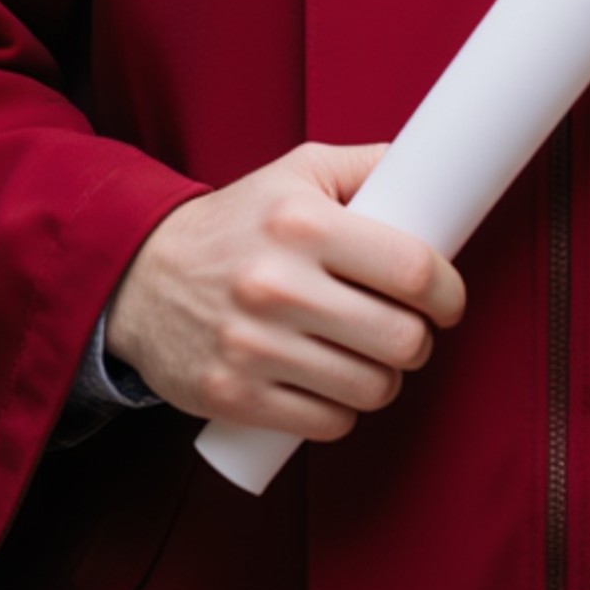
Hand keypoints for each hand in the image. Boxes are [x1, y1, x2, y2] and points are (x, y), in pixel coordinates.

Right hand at [103, 141, 465, 440]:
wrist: (141, 276)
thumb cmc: (235, 223)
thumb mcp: (295, 173)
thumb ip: (364, 166)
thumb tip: (430, 168)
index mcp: (302, 223)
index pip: (412, 269)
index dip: (448, 292)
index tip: (447, 300)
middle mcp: (278, 286)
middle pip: (402, 338)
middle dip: (419, 340)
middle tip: (408, 331)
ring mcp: (254, 347)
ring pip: (372, 389)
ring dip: (385, 379)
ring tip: (369, 358)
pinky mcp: (235, 396)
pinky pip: (328, 424)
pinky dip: (342, 411)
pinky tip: (332, 386)